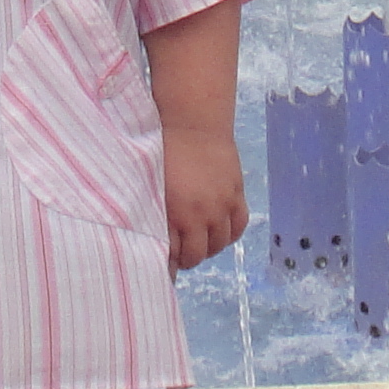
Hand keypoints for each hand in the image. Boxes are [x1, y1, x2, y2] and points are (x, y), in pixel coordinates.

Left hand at [162, 127, 247, 272]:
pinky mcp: (236, 194)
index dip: (168, 264)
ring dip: (207, 248)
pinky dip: (228, 234)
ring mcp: (222, 206)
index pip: (174, 256)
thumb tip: (151, 243)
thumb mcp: (151, 188)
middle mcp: (201, 215)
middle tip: (179, 252)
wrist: (192, 124)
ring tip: (197, 240)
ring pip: (219, 244)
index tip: (162, 263)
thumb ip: (152, 217)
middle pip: (198, 255)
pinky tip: (217, 230)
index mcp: (175, 214)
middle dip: (187, 258)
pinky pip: (238, 226)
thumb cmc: (163, 153)